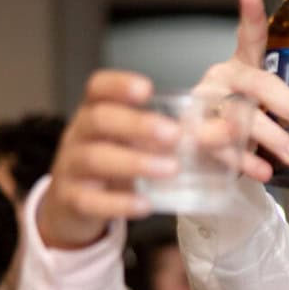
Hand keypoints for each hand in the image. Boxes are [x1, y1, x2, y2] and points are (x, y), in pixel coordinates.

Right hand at [36, 71, 177, 248]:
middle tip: (174, 134)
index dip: (118, 85)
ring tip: (171, 169)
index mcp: (95, 114)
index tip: (146, 89)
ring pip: (94, 158)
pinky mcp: (71, 201)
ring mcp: (71, 168)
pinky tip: (146, 205)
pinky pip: (90, 201)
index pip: (97, 88)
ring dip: (134, 162)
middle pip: (98, 119)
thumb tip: (217, 133)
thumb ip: (163, 136)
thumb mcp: (131, 143)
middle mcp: (79, 135)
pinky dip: (119, 203)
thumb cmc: (113, 165)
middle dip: (137, 124)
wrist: (72, 205)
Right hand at [190, 0, 288, 179]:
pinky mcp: (196, 135)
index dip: (250, 14)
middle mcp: (222, 79)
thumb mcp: (274, 109)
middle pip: (255, 84)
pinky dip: (246, 161)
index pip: (250, 36)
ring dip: (270, 136)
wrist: (211, 153)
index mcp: (244, 64)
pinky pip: (220, 147)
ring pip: (236, 116)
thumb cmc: (249, 120)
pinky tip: (265, 172)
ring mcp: (206, 105)